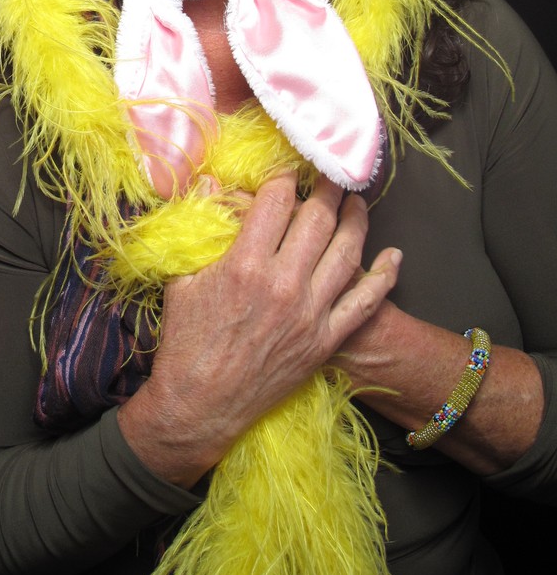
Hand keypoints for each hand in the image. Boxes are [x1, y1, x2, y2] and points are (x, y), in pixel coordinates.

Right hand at [118, 172, 401, 485]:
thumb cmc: (185, 340)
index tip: (287, 168)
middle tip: (331, 172)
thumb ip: (199, 229)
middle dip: (327, 188)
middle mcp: (284, 285)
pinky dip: (384, 277)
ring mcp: (310, 315)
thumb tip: (209, 183)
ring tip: (358, 199)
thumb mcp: (180, 278)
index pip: (276, 202)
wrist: (200, 406)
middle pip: (317, 219)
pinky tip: (394, 256)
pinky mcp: (325, 341)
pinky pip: (365, 304)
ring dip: (357, 220)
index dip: (284, 177)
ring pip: (346, 253)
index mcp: (244, 265)